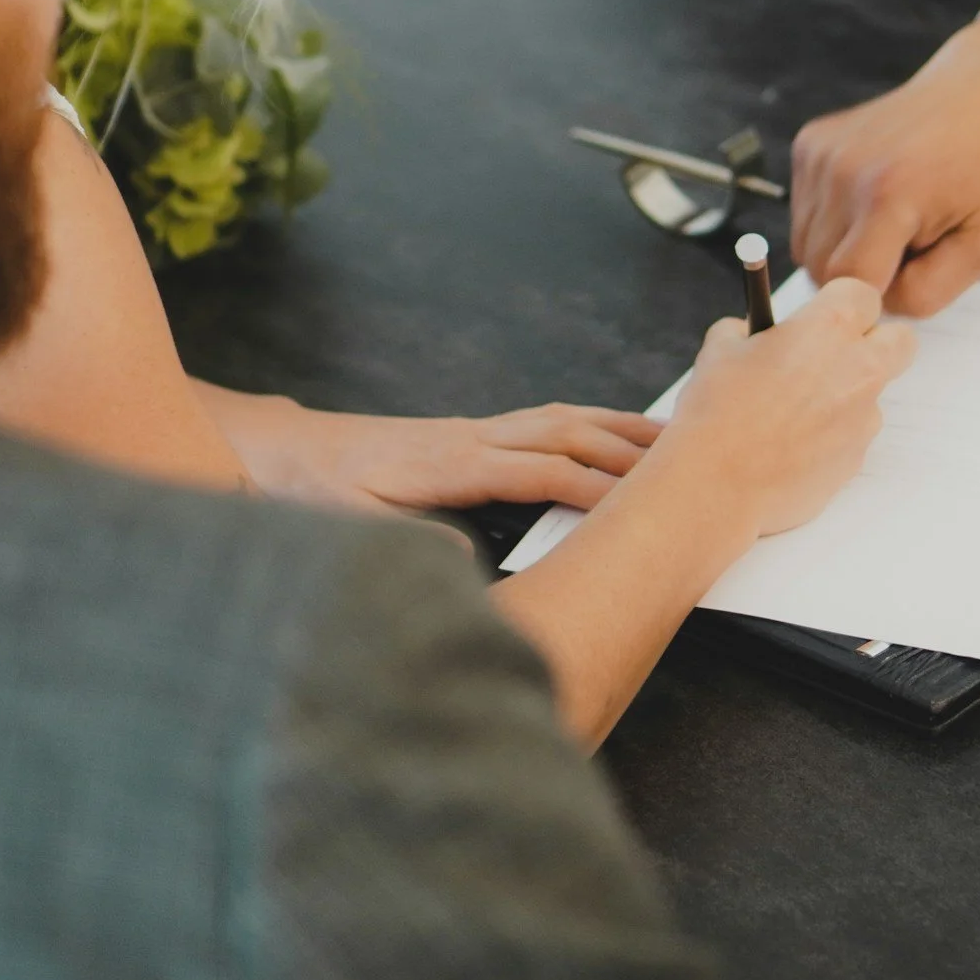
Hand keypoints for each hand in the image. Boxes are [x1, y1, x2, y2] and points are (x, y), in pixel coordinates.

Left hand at [209, 394, 662, 513]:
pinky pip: (547, 421)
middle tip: (689, 461)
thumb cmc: (319, 487)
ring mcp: (477, 429)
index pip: (540, 469)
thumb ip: (405, 541)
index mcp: (451, 462)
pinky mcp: (475, 433)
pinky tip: (614, 432)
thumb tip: (462, 561)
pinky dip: (591, 422)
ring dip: (618, 427)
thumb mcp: (350, 524)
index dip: (593, 485)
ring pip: (563, 419)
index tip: (640, 501)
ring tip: (674, 438)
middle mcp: (473, 437)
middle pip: (566, 432)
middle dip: (628, 447)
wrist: (290, 451)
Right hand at [656, 278, 918, 536]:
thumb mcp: (719, 350)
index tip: (821, 315)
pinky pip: (852, 437)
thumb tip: (754, 334)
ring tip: (789, 415)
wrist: (717, 484)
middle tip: (835, 354)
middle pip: (900, 340)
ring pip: (872, 395)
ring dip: (844, 396)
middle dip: (877, 342)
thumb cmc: (716, 412)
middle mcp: (858, 369)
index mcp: (828, 329)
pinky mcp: (856, 459)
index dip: (841, 304)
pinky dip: (829, 438)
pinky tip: (787, 447)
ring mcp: (863, 419)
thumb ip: (749, 331)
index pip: (863, 294)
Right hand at [791, 15, 979, 317]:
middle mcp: (843, 170)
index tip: (904, 283)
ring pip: (805, 245)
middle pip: (821, 269)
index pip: (847, 285)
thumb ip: (927, 293)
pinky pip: (802, 212)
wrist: (975, 98)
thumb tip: (872, 311)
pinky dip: (832, 219)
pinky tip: (870, 197)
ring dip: (842, 249)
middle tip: (905, 249)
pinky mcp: (808, 143)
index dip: (873, 299)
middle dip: (859, 276)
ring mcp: (820, 153)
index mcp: (890, 196)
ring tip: (889, 222)